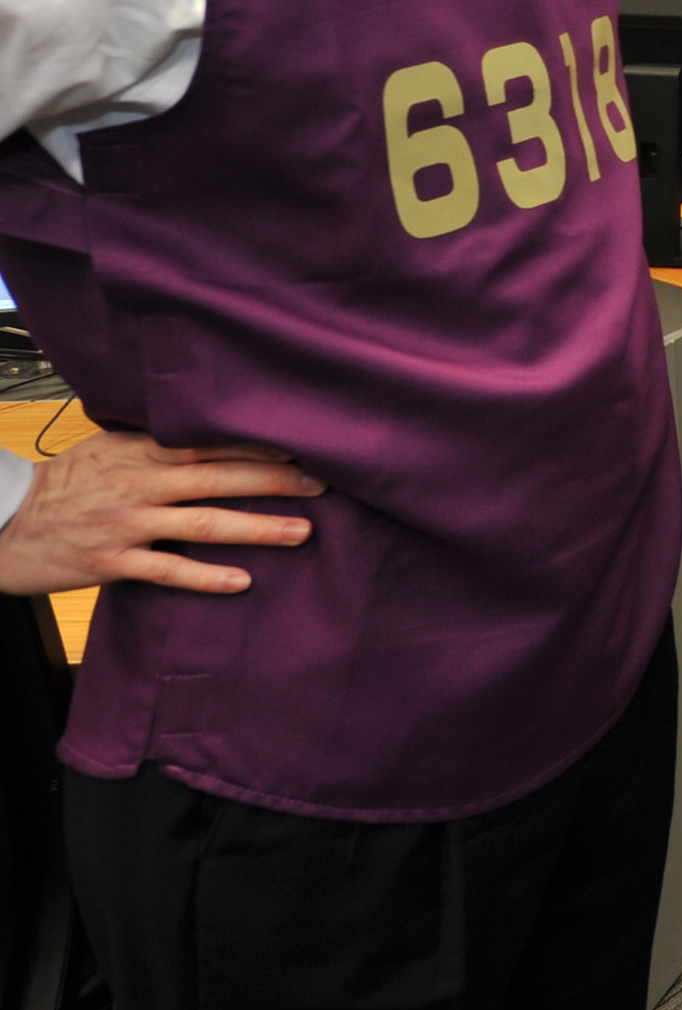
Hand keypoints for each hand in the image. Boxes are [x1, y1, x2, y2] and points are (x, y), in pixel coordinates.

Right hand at [0, 433, 322, 597]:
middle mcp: (140, 483)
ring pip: (203, 523)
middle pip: (220, 478)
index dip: (259, 447)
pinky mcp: (112, 561)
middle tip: (322, 485)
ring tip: (301, 532)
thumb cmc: (62, 484)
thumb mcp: (106, 448)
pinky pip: (168, 570)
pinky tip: (241, 581)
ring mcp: (128, 524)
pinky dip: (206, 576)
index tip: (304, 448)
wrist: (4, 522)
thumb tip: (206, 428)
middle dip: (275, 481)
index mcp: (141, 452)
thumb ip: (154, 441)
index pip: (211, 443)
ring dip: (257, 527)